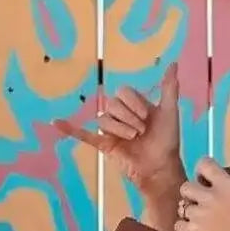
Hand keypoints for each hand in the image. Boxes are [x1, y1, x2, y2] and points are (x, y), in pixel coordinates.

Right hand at [53, 62, 182, 193]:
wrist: (161, 166)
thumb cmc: (167, 140)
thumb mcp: (169, 111)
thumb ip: (169, 88)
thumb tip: (173, 64)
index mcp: (134, 106)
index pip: (123, 93)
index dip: (134, 103)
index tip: (148, 117)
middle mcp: (121, 116)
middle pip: (112, 104)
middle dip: (128, 117)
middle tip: (141, 131)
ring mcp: (111, 130)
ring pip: (104, 119)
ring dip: (120, 128)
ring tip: (133, 138)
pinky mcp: (104, 144)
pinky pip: (84, 135)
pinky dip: (70, 129)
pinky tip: (56, 122)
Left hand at [175, 157, 229, 230]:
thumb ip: (226, 189)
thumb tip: (209, 184)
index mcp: (228, 186)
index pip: (204, 164)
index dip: (201, 172)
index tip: (203, 180)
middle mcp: (211, 197)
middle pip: (186, 186)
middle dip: (191, 195)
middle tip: (200, 205)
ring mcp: (200, 215)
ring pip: (181, 207)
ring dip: (189, 214)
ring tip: (201, 224)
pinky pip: (178, 225)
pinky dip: (185, 230)